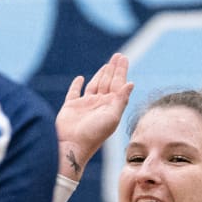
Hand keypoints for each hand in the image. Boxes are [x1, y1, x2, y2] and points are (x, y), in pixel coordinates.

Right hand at [56, 53, 133, 179]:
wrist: (72, 145)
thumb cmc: (93, 134)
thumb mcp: (112, 117)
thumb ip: (121, 100)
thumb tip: (131, 83)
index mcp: (110, 106)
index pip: (118, 84)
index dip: (121, 71)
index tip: (124, 58)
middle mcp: (99, 105)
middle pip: (108, 82)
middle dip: (113, 69)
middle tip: (119, 56)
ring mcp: (84, 105)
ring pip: (94, 85)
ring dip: (100, 74)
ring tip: (107, 65)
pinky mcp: (70, 107)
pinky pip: (74, 92)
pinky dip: (77, 85)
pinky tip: (80, 78)